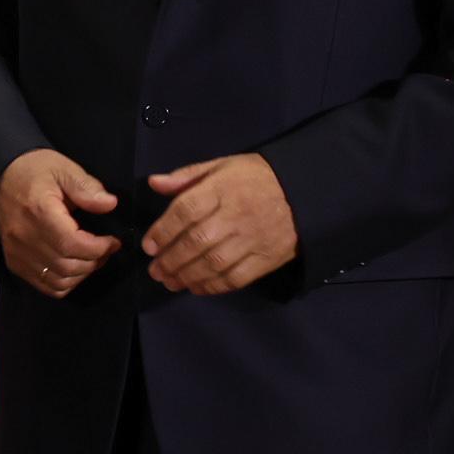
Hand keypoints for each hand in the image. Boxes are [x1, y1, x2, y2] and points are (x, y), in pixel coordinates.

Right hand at [0, 147, 121, 298]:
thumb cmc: (35, 172)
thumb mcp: (63, 169)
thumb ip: (86, 187)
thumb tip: (110, 204)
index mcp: (39, 212)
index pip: (71, 244)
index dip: (98, 248)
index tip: (112, 241)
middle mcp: (25, 237)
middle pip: (67, 266)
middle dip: (94, 262)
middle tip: (105, 249)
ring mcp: (17, 253)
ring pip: (58, 281)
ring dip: (82, 274)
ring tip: (91, 258)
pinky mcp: (14, 263)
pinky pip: (45, 286)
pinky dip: (65, 282)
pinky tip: (73, 267)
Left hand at [143, 154, 298, 293]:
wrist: (305, 192)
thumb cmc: (257, 177)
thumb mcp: (223, 165)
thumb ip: (187, 176)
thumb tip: (154, 183)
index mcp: (222, 189)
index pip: (186, 210)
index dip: (164, 230)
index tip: (148, 246)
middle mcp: (236, 215)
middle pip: (197, 241)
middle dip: (171, 259)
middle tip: (155, 271)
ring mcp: (253, 239)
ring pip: (214, 263)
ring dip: (187, 276)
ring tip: (169, 281)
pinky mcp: (267, 259)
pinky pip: (236, 278)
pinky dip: (213, 286)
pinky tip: (196, 287)